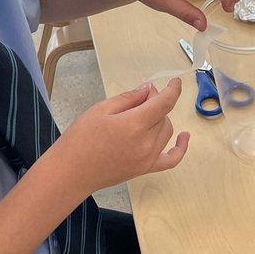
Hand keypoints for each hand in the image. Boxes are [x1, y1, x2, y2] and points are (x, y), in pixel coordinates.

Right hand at [52, 79, 189, 196]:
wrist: (71, 172)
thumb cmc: (80, 139)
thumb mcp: (101, 109)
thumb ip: (129, 98)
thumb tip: (148, 89)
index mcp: (134, 125)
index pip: (163, 103)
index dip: (172, 90)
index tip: (175, 82)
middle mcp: (145, 143)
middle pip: (163, 116)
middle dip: (155, 103)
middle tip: (138, 99)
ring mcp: (147, 158)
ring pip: (166, 132)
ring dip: (160, 120)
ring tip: (141, 116)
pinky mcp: (145, 169)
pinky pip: (172, 159)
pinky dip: (180, 148)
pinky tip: (184, 137)